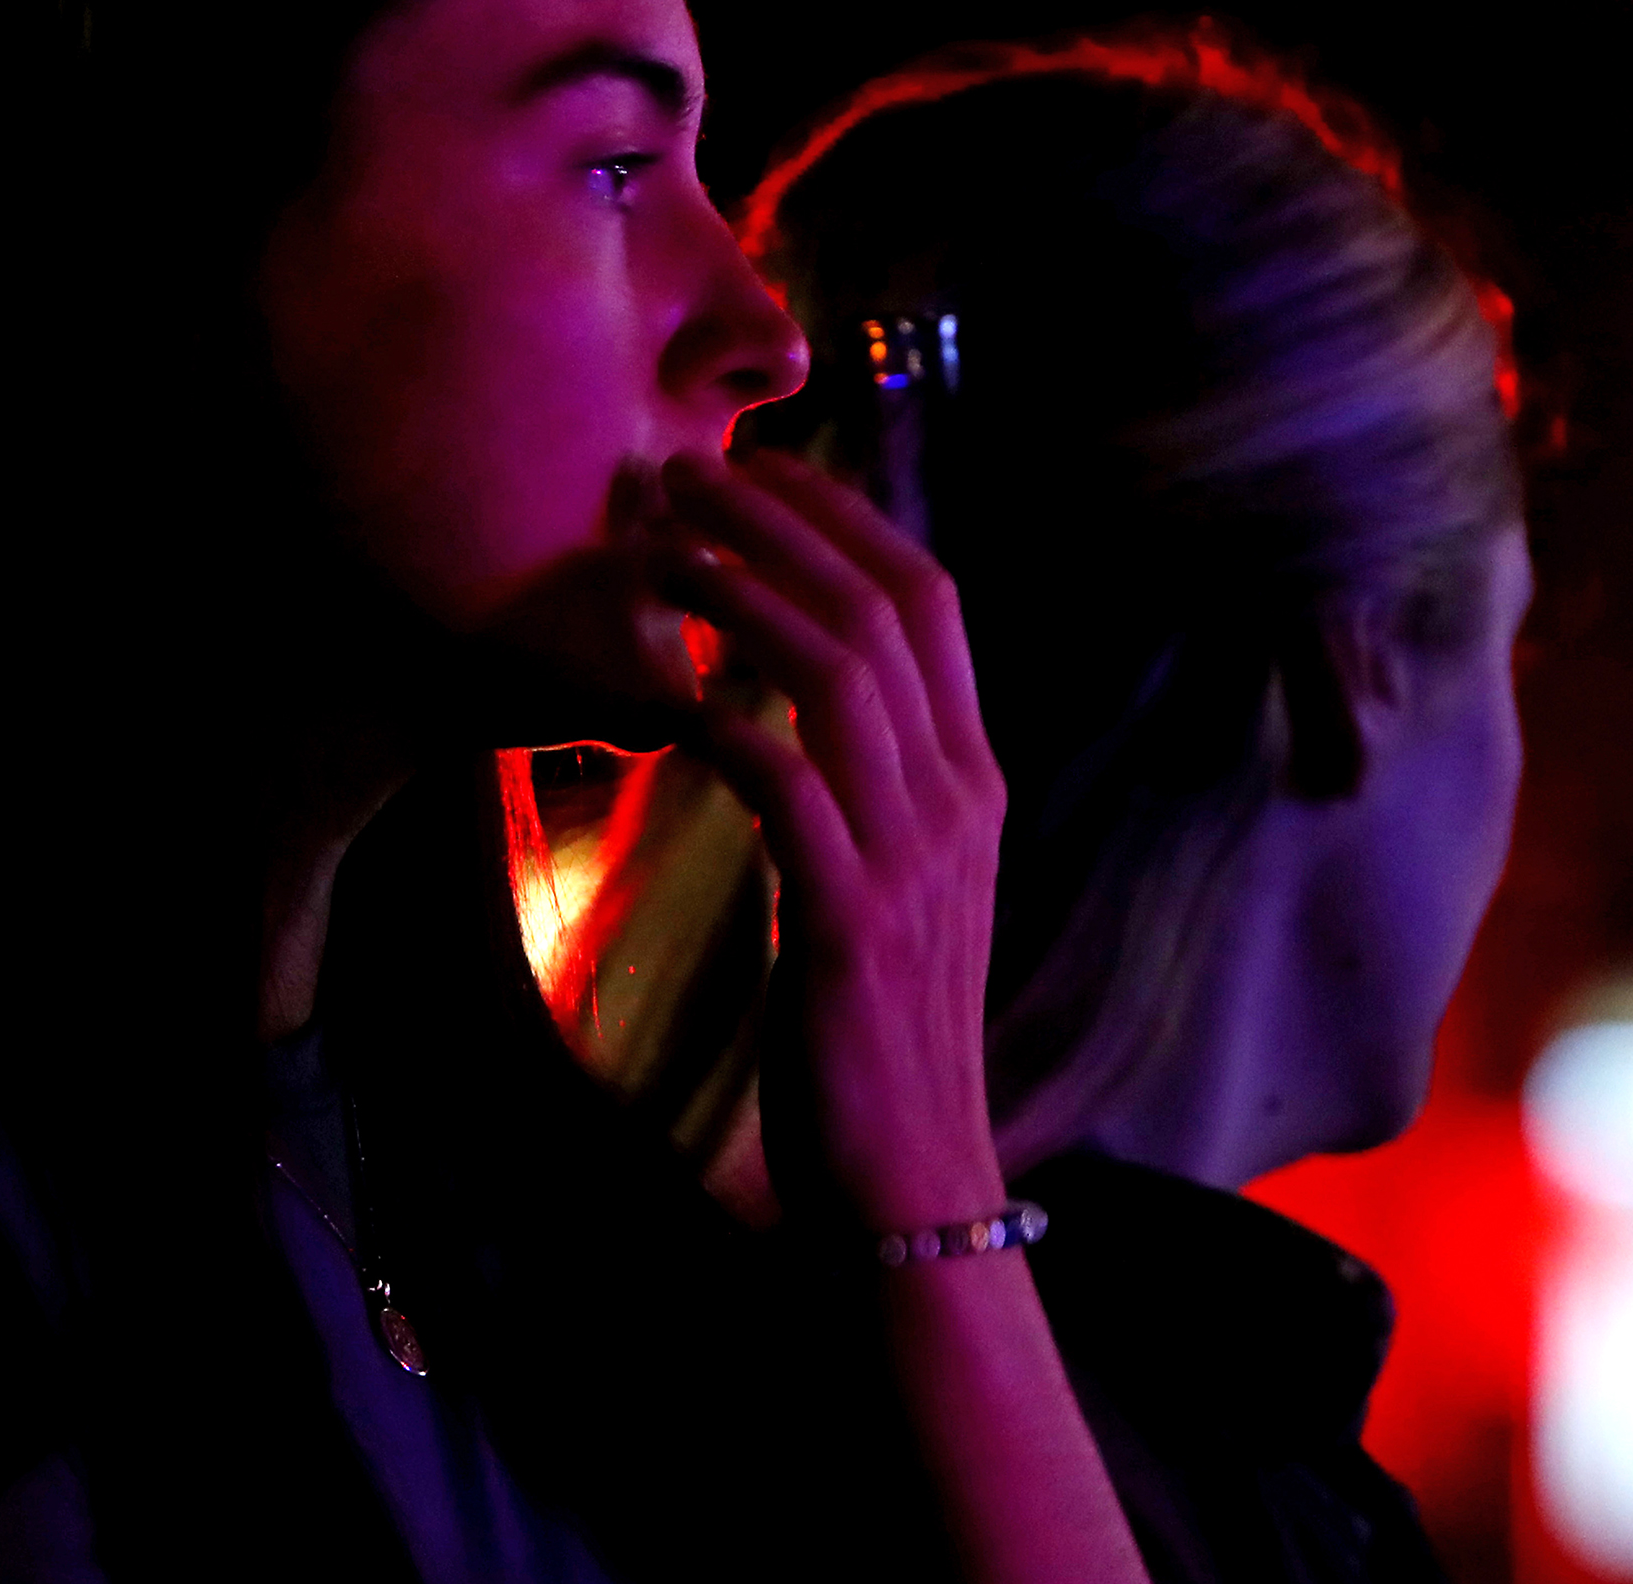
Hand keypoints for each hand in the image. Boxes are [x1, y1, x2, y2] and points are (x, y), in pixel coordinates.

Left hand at [653, 449, 1007, 1229]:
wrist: (912, 1173)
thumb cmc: (878, 1024)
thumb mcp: (892, 879)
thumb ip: (861, 782)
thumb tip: (784, 692)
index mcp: (972, 779)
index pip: (929, 601)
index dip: (843, 516)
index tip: (762, 461)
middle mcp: (957, 799)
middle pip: (882, 610)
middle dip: (778, 522)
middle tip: (682, 468)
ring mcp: (912, 858)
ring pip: (840, 678)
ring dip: (742, 595)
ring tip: (660, 547)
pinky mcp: (850, 923)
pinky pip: (787, 789)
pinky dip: (726, 724)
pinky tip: (665, 692)